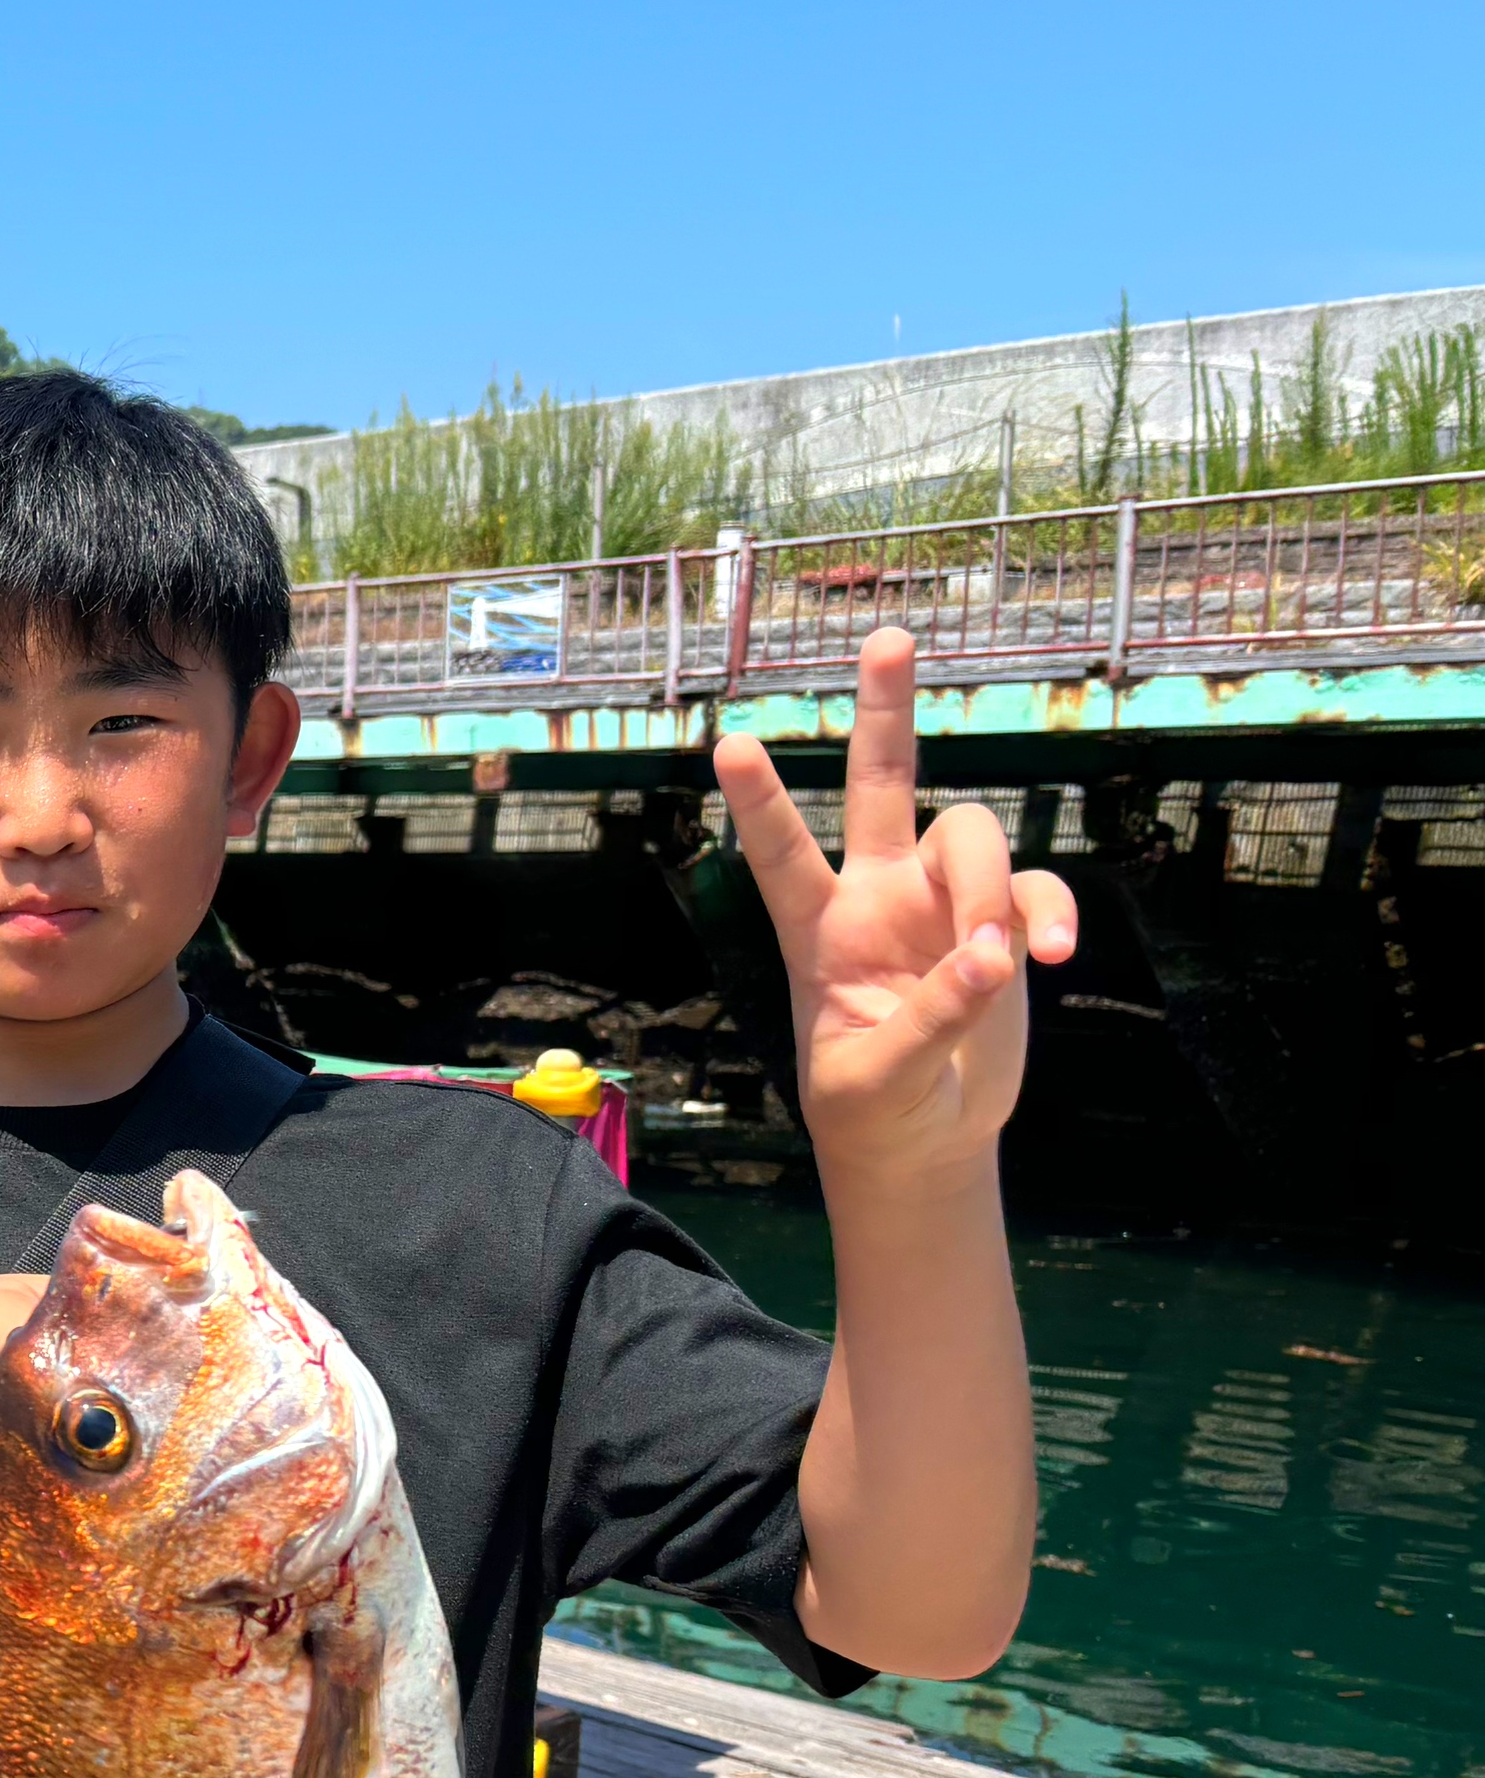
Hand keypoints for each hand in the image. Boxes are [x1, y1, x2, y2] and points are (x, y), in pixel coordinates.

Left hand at [716, 627, 1078, 1196]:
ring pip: (974, 835)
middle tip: (887, 637)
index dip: (762, 802)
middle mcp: (877, 897)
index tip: (729, 741)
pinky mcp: (1002, 926)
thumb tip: (992, 958)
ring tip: (1002, 963)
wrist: (925, 1140)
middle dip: (885, 712)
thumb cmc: (873, 1111)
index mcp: (817, 931)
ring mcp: (942, 904)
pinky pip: (1034, 893)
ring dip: (993, 887)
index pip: (782, 856)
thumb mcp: (875, 1084)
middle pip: (880, 783)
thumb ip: (928, 1021)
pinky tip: (1048, 960)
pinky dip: (1048, 917)